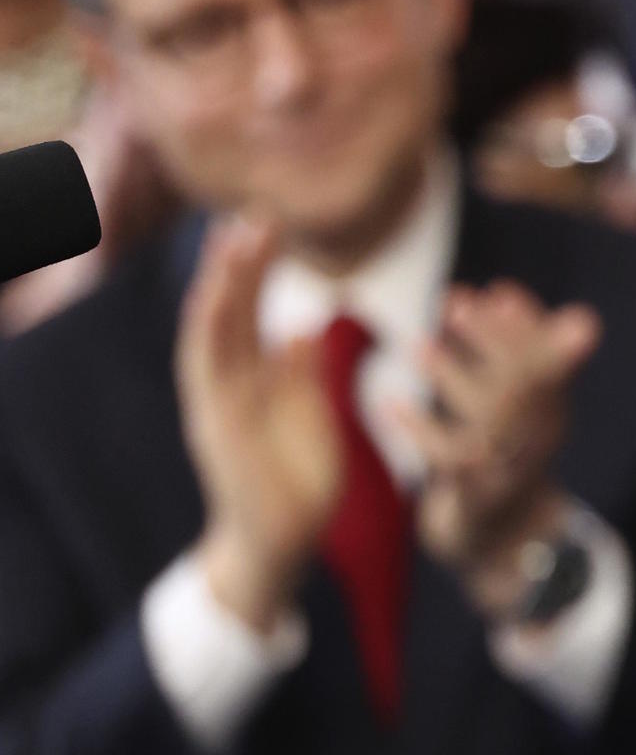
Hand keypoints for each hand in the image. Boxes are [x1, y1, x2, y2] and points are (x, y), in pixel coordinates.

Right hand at [176, 217, 342, 630]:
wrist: (285, 537)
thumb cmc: (297, 478)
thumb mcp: (308, 412)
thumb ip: (301, 371)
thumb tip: (301, 327)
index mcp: (256, 377)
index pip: (252, 311)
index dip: (258, 270)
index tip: (268, 226)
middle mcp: (231, 382)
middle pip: (231, 312)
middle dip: (239, 266)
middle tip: (252, 216)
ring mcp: (219, 401)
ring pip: (213, 333)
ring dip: (219, 288)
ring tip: (228, 244)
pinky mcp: (215, 422)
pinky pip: (207, 371)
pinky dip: (208, 331)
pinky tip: (214, 297)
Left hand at [387, 282, 601, 619]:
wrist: (501, 541)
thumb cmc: (500, 460)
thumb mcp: (516, 407)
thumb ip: (516, 355)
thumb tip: (500, 293)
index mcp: (551, 412)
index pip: (551, 361)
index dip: (526, 324)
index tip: (497, 289)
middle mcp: (538, 440)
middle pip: (526, 386)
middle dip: (492, 340)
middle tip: (456, 302)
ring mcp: (510, 472)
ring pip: (490, 420)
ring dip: (453, 377)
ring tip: (417, 346)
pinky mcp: (475, 498)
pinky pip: (450, 460)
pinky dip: (419, 428)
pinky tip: (390, 405)